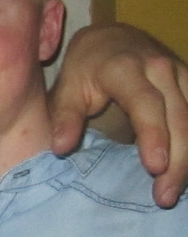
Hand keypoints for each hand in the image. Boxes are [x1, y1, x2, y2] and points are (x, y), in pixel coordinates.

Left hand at [48, 23, 187, 206]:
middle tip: (164, 197)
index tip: (155, 167)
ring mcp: (182, 75)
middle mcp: (161, 68)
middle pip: (179, 117)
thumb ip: (65, 117)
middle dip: (176, 160)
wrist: (111, 39)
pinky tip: (184, 172)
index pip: (146, 103)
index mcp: (126, 68)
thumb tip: (60, 148)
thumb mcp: (67, 87)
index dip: (153, 134)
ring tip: (173, 192)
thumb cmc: (85, 69)